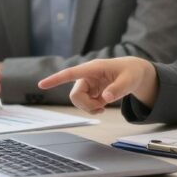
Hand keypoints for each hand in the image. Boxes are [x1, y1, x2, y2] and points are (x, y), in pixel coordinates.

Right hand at [37, 57, 157, 114]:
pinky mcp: (89, 90)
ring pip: (78, 101)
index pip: (71, 73)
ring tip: (104, 106)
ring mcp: (87, 83)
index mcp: (94, 68)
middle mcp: (87, 75)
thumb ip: (118, 89)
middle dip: (86, 105)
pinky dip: (92, 108)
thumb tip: (105, 98)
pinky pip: (84, 103)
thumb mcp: (130, 81)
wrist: (135, 73)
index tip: (42, 84)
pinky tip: (102, 106)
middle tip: (102, 108)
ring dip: (89, 107)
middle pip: (75, 95)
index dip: (56, 79)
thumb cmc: (132, 72)